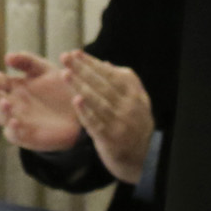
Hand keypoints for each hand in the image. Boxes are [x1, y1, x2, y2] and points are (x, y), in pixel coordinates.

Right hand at [0, 51, 81, 152]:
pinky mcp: (27, 136)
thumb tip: (7, 57)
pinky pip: (14, 135)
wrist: (81, 111)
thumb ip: (27, 61)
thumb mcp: (45, 70)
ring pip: (0, 117)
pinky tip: (15, 121)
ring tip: (4, 101)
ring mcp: (18, 120)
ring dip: (0, 110)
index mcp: (14, 87)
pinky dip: (12, 129)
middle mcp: (12, 104)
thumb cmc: (61, 90)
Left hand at [62, 49, 154, 185]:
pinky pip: (96, 124)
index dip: (92, 63)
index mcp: (133, 95)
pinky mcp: (111, 140)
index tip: (76, 53)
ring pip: (98, 102)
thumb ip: (124, 82)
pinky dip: (86, 112)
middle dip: (82, 69)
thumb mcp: (138, 101)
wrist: (145, 157)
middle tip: (65, 57)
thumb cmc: (136, 124)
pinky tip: (75, 101)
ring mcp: (120, 124)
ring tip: (65, 74)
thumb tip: (106, 63)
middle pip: (102, 85)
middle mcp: (128, 107)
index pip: (111, 74)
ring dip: (81, 87)